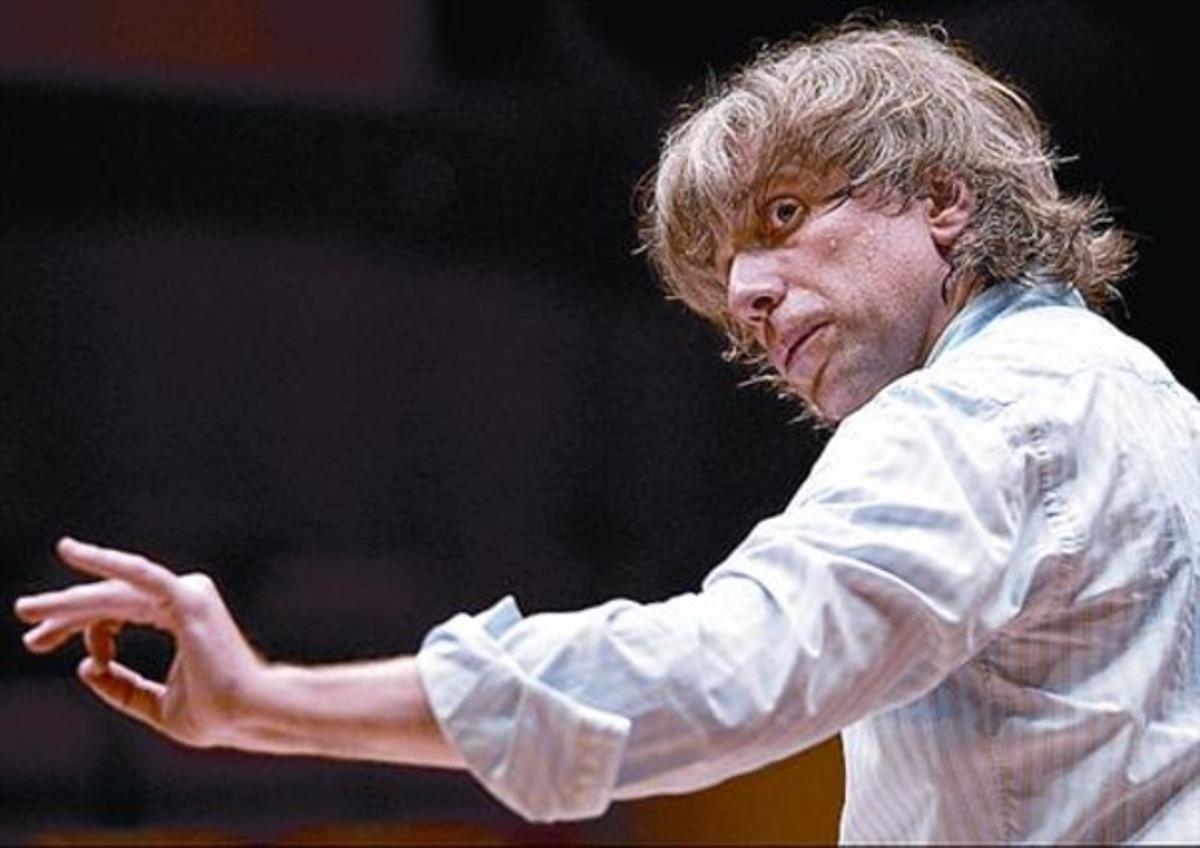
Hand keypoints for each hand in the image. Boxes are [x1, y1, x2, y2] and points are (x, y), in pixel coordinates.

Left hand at [14, 537, 264, 748]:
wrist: (246, 714)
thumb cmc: (215, 713)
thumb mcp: (154, 705)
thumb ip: (122, 687)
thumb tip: (86, 666)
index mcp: (180, 618)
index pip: (121, 614)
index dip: (89, 633)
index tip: (71, 656)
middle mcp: (184, 598)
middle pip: (111, 600)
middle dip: (66, 614)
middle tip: (24, 616)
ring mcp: (186, 594)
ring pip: (114, 592)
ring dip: (67, 602)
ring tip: (25, 610)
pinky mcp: (186, 598)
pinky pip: (138, 574)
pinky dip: (105, 561)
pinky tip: (72, 553)